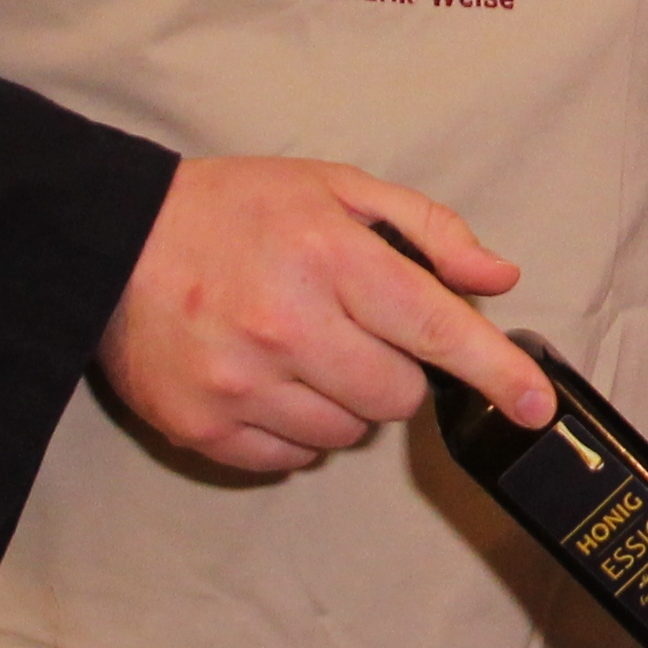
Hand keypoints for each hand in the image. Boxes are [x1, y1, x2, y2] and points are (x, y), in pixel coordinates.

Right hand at [99, 158, 541, 476]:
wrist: (110, 241)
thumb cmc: (232, 210)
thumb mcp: (334, 187)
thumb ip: (426, 231)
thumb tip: (495, 280)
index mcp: (329, 257)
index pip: (436, 329)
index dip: (497, 371)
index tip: (537, 405)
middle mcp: (287, 326)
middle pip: (398, 397)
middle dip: (395, 371)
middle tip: (353, 331)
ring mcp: (241, 385)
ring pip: (347, 435)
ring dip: (343, 403)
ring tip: (301, 351)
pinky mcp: (203, 428)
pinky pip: (290, 461)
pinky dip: (295, 431)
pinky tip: (268, 382)